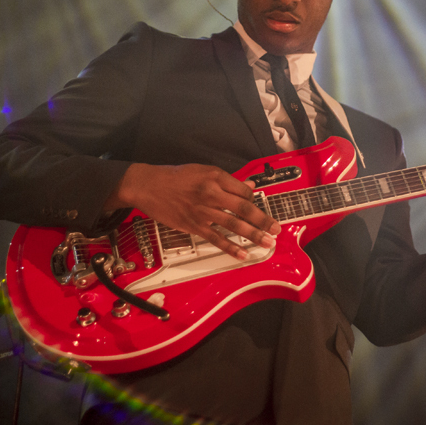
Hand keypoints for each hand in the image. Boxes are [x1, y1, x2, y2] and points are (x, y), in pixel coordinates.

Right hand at [104, 163, 280, 259]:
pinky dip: (231, 248)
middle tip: (276, 229)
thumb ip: (227, 180)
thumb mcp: (202, 170)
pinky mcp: (194, 226)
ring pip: (234, 225)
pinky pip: (216, 239)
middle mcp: (212, 194)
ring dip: (253, 235)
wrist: (148, 186)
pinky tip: (243, 254)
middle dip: (263, 220)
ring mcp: (203, 212)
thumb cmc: (175, 177)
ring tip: (267, 242)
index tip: (261, 208)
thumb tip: (249, 187)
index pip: (243, 191)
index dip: (255, 200)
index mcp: (215, 178)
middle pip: (244, 208)